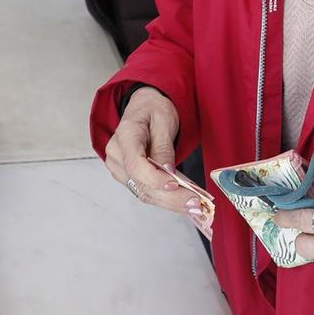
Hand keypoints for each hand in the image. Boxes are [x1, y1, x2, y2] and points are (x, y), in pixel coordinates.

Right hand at [103, 88, 187, 213]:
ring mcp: (119, 168)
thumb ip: (164, 147)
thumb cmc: (154, 109)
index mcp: (125, 135)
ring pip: (144, 193)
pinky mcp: (127, 177)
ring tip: (195, 207)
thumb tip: (167, 172)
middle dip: (171, 198)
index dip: (155, 179)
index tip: (176, 185)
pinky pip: (146, 192)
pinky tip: (184, 203)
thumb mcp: (164, 121)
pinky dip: (166, 200)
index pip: (135, 164)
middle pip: (141, 184)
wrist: (145, 107)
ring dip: (170, 203)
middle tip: (196, 203)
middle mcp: (117, 154)